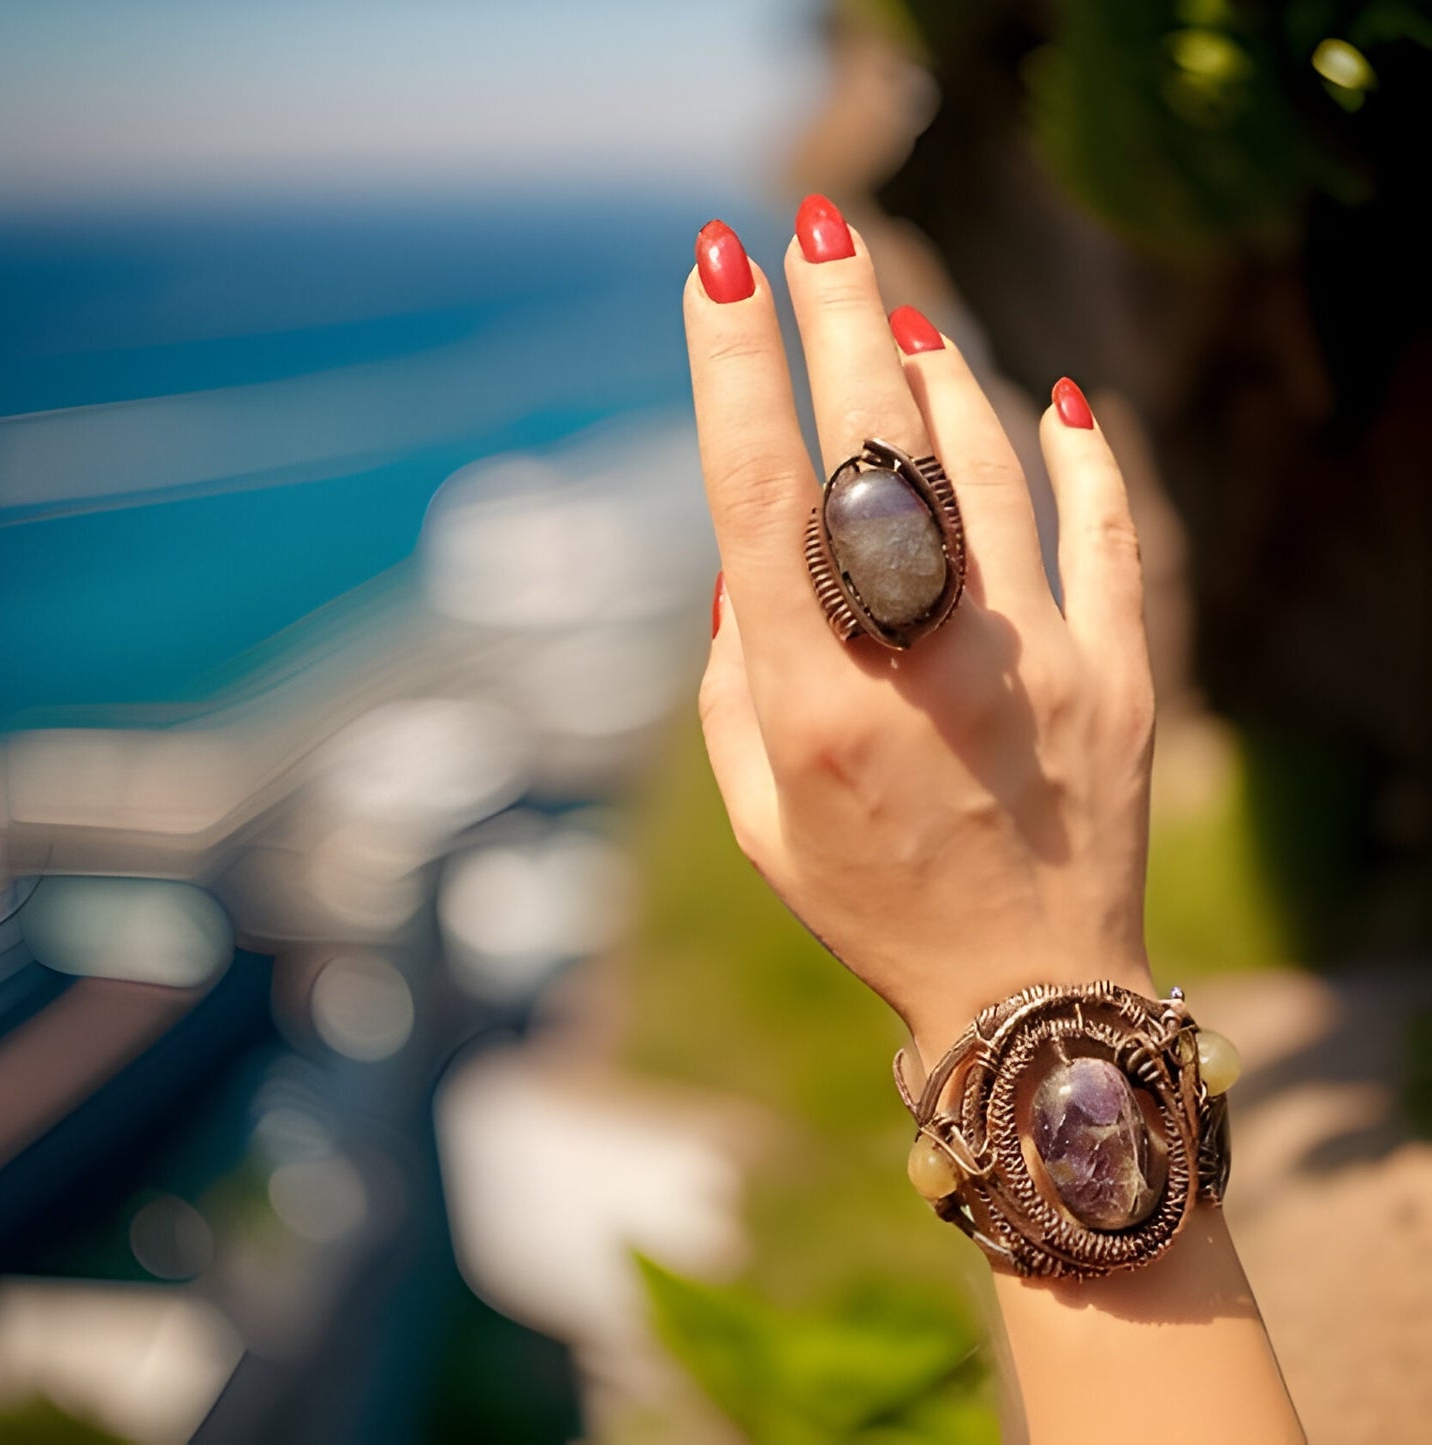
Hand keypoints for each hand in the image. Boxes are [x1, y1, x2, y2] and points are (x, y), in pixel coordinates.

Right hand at [687, 200, 1156, 1059]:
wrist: (1027, 992)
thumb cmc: (868, 902)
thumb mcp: (756, 814)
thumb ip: (733, 677)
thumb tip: (743, 549)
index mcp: (811, 707)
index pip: (758, 495)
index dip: (731, 366)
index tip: (716, 270)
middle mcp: (919, 669)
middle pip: (877, 450)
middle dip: (838, 318)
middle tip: (812, 231)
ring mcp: (1035, 665)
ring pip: (988, 470)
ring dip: (941, 376)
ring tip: (902, 317)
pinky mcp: (1120, 677)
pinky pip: (1104, 533)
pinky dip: (1081, 454)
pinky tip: (1056, 395)